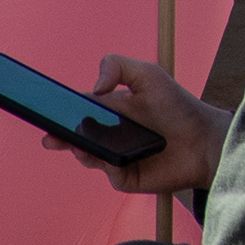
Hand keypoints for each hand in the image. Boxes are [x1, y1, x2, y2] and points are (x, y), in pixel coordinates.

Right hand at [48, 53, 226, 194]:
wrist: (204, 140)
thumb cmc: (177, 106)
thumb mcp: (150, 75)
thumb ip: (119, 67)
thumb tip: (94, 87)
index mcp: (108, 109)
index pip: (75, 110)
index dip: (56, 110)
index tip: (40, 109)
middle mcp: (106, 134)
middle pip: (73, 136)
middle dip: (59, 136)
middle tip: (51, 136)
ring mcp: (112, 157)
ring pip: (86, 155)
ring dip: (81, 149)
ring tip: (81, 143)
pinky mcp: (123, 176)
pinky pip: (108, 171)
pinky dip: (108, 163)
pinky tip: (113, 158)